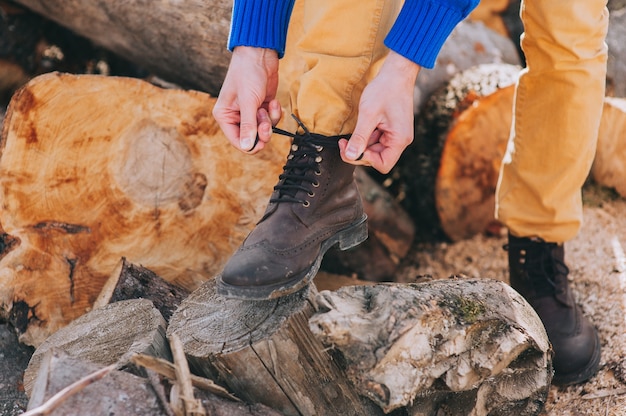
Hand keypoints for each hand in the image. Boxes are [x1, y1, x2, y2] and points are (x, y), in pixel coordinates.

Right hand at [212, 46, 282, 152]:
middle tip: (266, 123)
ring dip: (269, 120)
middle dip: (262, 131)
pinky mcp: (262, 107)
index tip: (262, 141)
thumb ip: (248, 125)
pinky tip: (273, 101)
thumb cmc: (248, 73)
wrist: (259, 54)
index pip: (237, 141)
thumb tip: (246, 146)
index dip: (250, 145)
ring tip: (267, 106)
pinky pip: (271, 119)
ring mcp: (250, 112)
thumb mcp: (248, 102)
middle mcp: (236, 116)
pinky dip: (274, 112)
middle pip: (252, 138)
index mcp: (225, 116)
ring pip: (263, 130)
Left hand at [339, 51, 420, 173]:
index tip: (352, 147)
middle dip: (360, 152)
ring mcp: (397, 135)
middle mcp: (401, 140)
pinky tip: (361, 126)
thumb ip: (359, 137)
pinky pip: (377, 141)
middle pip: (378, 159)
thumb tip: (350, 156)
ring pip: (375, 150)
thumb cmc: (385, 90)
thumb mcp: (368, 114)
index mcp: (399, 139)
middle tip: (343, 142)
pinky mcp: (392, 130)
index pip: (383, 165)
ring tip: (353, 131)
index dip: (365, 160)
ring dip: (362, 144)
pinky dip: (366, 137)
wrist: (396, 73)